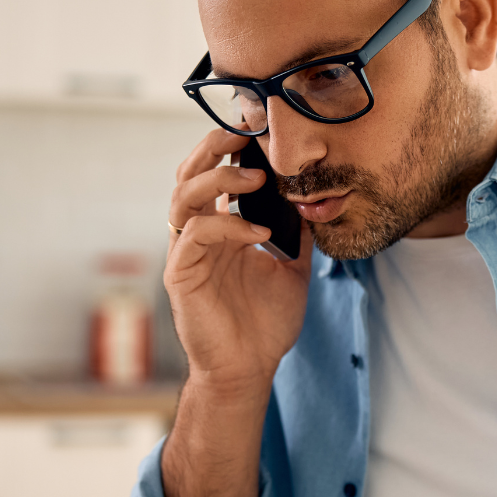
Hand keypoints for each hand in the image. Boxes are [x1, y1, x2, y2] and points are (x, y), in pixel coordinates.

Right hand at [165, 128, 313, 397]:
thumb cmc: (265, 321)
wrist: (250, 368)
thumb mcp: (292, 267)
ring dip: (218, 179)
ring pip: (184, 196)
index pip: (214, 174)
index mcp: (220, 229)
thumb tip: (315, 200)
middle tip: (244, 132)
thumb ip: (297, 233)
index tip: (258, 128)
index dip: (229, 148)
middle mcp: (197, 234)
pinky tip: (259, 231)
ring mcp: (186, 253)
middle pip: (188, 174)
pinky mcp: (181, 274)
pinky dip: (228, 225)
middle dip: (213, 147)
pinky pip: (196, 235)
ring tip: (256, 176)